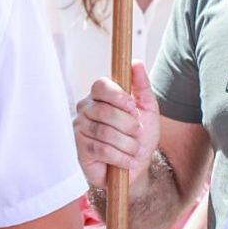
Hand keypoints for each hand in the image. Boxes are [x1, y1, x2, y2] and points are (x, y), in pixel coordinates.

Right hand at [73, 61, 157, 191]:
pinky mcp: (80, 148)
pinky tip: (129, 161)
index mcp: (100, 96)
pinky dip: (121, 157)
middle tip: (137, 133)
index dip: (118, 96)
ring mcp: (80, 128)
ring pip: (105, 132)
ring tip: (134, 150)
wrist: (136, 166)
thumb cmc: (140, 136)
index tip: (133, 107)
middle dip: (128, 125)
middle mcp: (86, 108)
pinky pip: (101, 149)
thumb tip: (135, 62)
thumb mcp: (147, 109)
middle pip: (105, 111)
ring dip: (127, 144)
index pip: (101, 86)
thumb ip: (142, 86)